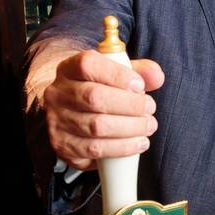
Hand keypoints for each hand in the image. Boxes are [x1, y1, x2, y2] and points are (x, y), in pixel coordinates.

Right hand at [44, 50, 164, 170]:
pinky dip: (122, 147)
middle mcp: (58, 94)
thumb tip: (157, 77)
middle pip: (94, 97)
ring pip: (96, 126)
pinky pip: (95, 149)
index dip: (117, 75)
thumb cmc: (97, 90)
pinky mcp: (63, 146)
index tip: (140, 85)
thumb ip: (137, 71)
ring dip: (130, 128)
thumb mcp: (114, 74)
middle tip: (150, 109)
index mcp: (69, 69)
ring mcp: (57, 121)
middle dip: (130, 105)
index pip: (88, 65)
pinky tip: (139, 143)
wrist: (68, 113)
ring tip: (148, 126)